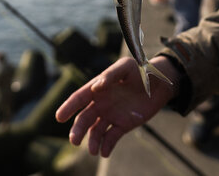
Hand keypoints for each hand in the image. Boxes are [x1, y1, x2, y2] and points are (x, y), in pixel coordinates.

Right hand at [55, 56, 179, 156]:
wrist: (160, 83)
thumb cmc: (141, 70)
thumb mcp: (127, 67)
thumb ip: (111, 75)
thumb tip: (95, 87)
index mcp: (98, 87)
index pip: (80, 98)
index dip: (68, 107)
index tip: (59, 117)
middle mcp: (101, 103)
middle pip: (84, 118)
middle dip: (78, 130)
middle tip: (74, 140)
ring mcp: (111, 115)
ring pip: (96, 131)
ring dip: (92, 141)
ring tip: (93, 150)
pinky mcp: (123, 125)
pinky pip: (111, 137)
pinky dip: (106, 145)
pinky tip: (104, 152)